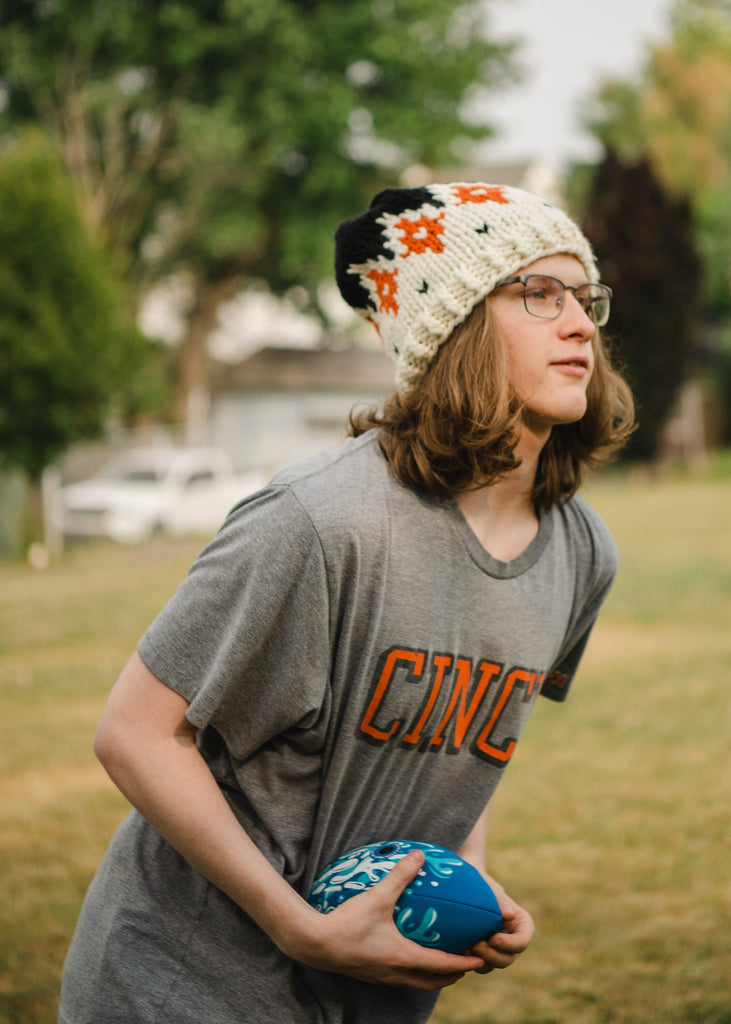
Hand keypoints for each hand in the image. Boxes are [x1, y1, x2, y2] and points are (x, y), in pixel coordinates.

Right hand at [285, 850, 485, 990]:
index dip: (464, 962)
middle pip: (433, 982)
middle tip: (466, 961)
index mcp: (404, 957)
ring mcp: (382, 977)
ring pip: (417, 984)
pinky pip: (400, 980)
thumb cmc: (348, 922)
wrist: (314, 944)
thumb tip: (418, 855)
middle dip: (453, 974)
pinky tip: (408, 958)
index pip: (443, 965)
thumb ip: (400, 876)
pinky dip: (414, 974)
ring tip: (441, 962)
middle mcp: (396, 973)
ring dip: (433, 976)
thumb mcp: (377, 896)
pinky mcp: (370, 975)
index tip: (481, 959)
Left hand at [468, 884, 534, 973]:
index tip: (493, 938)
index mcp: (522, 925)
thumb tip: (509, 916)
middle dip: (493, 955)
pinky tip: (460, 951)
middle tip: (476, 946)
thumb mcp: (491, 889)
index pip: (523, 941)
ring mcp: (499, 949)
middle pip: (509, 957)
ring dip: (481, 960)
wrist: (466, 887)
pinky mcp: (483, 953)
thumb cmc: (482, 884)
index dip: (510, 944)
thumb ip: (500, 901)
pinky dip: (471, 961)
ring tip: (466, 949)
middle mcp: (513, 940)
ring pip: (494, 964)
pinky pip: (480, 964)